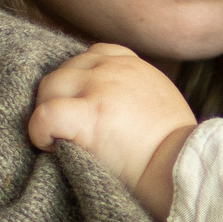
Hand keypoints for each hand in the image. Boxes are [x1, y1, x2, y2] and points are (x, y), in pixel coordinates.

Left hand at [27, 45, 195, 221]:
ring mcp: (99, 88)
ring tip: (61, 140)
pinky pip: (44, 115)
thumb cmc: (174, 146)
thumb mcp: (160, 100)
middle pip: (64, 71)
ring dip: (48, 112)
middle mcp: (112, 68)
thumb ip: (134, 90)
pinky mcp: (89, 115)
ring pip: (49, 87)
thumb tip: (110, 106)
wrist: (182, 165)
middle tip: (68, 130)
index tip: (84, 108)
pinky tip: (52, 147)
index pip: (90, 56)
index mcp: (131, 64)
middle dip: (60, 99)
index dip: (80, 83)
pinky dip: (40, 133)